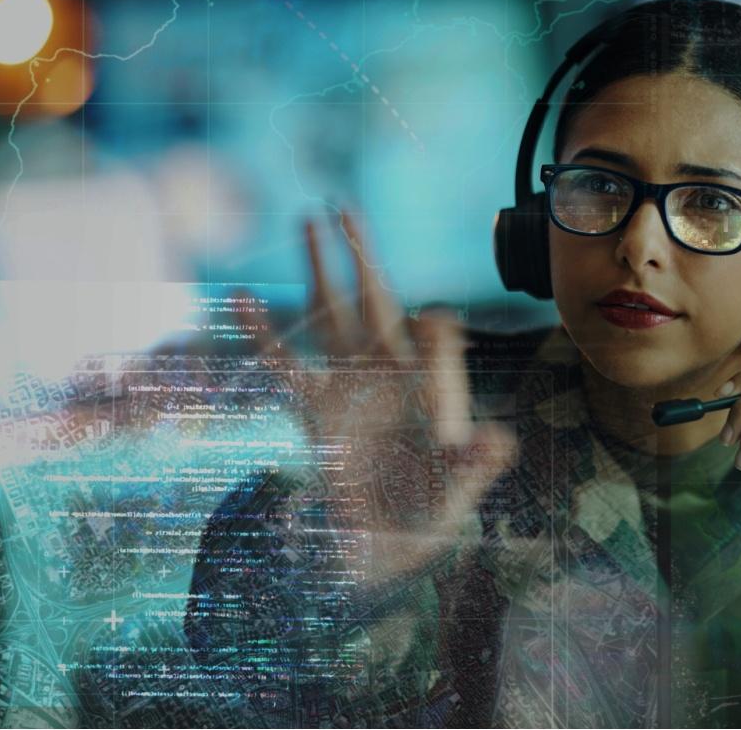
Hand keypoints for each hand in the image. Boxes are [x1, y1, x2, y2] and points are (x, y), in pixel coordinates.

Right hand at [232, 208, 516, 578]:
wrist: (390, 533)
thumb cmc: (433, 505)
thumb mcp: (459, 486)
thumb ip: (477, 463)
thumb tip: (500, 440)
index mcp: (431, 384)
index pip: (434, 340)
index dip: (434, 332)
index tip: (433, 322)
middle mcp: (389, 370)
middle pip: (376, 299)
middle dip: (362, 254)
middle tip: (344, 207)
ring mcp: (349, 381)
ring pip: (331, 313)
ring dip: (318, 268)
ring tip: (306, 220)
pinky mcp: (314, 405)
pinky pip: (283, 362)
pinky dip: (261, 333)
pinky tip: (240, 299)